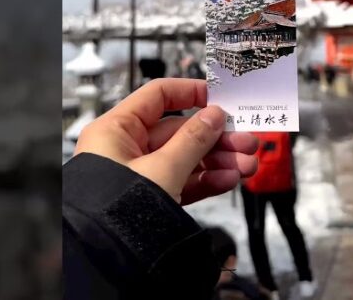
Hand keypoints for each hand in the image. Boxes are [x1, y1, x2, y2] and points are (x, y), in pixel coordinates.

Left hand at [74, 78, 258, 203]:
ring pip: (186, 159)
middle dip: (217, 138)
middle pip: (180, 131)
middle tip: (246, 140)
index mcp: (117, 130)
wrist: (106, 260)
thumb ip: (194, 140)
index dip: (190, 93)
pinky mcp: (152, 199)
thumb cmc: (116, 212)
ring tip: (247, 166)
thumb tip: (214, 115)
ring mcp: (141, 175)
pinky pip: (184, 182)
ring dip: (219, 161)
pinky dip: (207, 181)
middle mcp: (126, 150)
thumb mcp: (163, 169)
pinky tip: (229, 179)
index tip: (220, 98)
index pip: (157, 97)